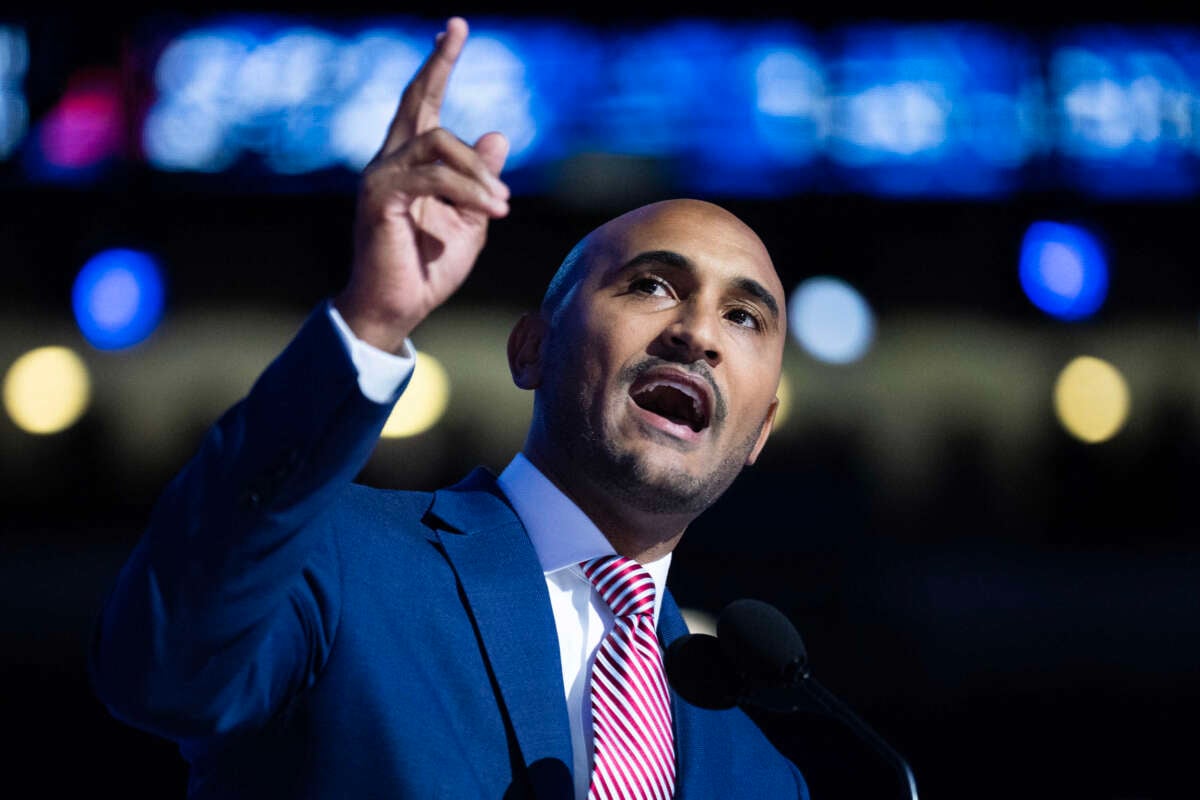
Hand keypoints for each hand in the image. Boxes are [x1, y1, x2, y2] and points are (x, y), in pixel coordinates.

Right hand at [334, 17, 509, 352]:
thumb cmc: (427, 269)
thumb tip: (498, 134)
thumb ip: (480, 179)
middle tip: (456, 28)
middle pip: (415, 102)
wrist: (397, 308)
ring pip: (436, 144)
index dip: (437, 66)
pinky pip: (431, 177)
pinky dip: (467, 190)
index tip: (453, 28)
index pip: (422, 105)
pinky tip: (491, 209)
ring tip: (501, 205)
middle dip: (437, 63)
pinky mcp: (380, 198)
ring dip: (478, 173)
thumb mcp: (469, 218)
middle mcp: (388, 162)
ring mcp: (380, 177)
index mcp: (409, 164)